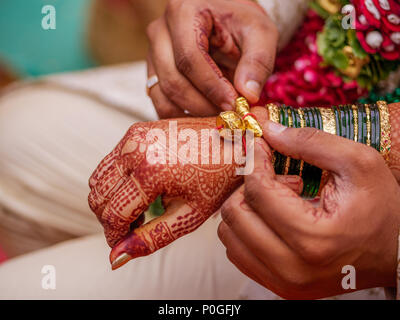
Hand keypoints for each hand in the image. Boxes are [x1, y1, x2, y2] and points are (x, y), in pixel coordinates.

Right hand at [88, 108, 301, 268]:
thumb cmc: (218, 178)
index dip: (115, 235)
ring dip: (111, 200)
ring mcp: (134, 136)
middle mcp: (135, 149)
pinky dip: (116, 181)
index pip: (112, 214)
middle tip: (136, 226)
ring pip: (98, 179)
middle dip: (111, 219)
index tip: (124, 242)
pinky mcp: (136, 130)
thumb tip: (118, 256)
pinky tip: (140, 189)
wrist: (235, 141)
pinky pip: (110, 162)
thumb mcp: (190, 215)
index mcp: (150, 171)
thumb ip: (152, 237)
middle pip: (97, 196)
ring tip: (139, 209)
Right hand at [146, 0, 277, 117]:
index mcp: (183, 13)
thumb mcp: (259, 33)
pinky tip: (205, 116)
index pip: (190, 58)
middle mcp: (160, 32)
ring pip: (163, 96)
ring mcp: (153, 54)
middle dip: (203, 105)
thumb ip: (257, 61)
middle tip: (228, 115)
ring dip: (192, 114)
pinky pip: (161, 103)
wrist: (227, 23)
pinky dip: (181, 116)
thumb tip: (248, 95)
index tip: (233, 105)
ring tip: (218, 115)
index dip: (211, 87)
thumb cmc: (242, 24)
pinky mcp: (154, 73)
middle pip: (173, 81)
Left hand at [218, 120, 399, 298]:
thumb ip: (311, 142)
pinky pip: (237, 253)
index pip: (257, 192)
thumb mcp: (358, 163)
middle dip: (250, 187)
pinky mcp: (279, 286)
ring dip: (246, 209)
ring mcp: (283, 282)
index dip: (254, 161)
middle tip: (279, 179)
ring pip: (229, 235)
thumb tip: (267, 130)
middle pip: (235, 214)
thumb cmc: (381, 208)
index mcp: (313, 239)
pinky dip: (246, 229)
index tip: (261, 146)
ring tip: (279, 202)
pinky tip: (273, 219)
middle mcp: (292, 268)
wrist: (394, 254)